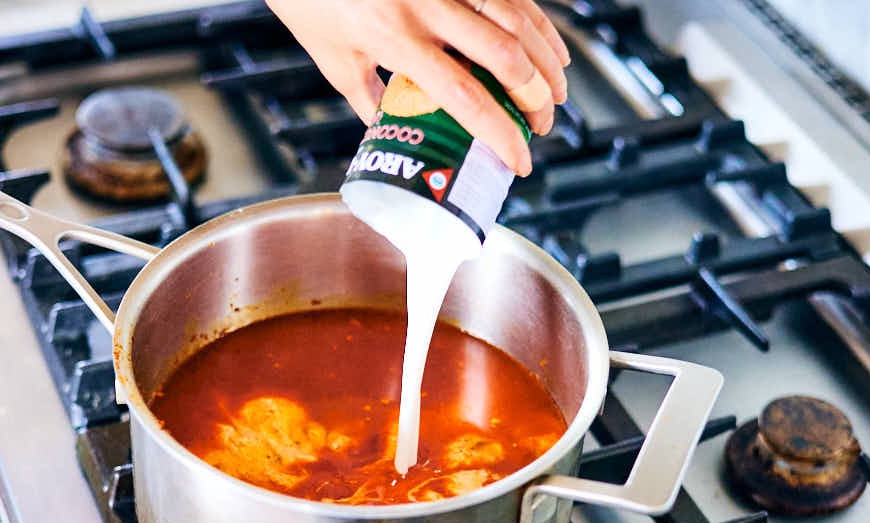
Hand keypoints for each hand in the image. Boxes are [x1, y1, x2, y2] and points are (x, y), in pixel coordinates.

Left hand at [266, 0, 569, 175]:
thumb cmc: (310, 1)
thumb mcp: (334, 59)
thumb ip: (370, 97)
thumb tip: (395, 132)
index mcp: (394, 39)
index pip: (463, 96)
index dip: (500, 133)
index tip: (519, 161)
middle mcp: (425, 4)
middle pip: (504, 55)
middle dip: (535, 96)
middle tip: (542, 126)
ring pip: (516, 17)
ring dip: (547, 58)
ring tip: (559, 93)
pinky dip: (538, 22)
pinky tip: (550, 48)